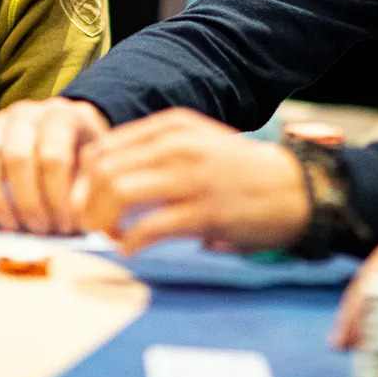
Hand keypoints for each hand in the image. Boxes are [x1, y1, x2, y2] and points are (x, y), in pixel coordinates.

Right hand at [0, 97, 109, 232]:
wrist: (68, 128)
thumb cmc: (83, 151)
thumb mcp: (97, 162)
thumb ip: (89, 187)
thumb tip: (75, 216)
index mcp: (60, 115)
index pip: (53, 157)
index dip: (58, 198)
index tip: (66, 226)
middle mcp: (25, 114)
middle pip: (16, 158)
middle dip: (28, 203)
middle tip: (41, 231)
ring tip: (14, 230)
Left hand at [79, 108, 309, 255]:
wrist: (293, 187)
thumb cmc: (238, 170)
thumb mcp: (195, 143)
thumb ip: (153, 152)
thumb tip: (99, 175)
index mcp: (171, 126)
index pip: (103, 146)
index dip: (83, 179)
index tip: (86, 201)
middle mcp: (177, 146)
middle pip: (103, 170)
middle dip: (86, 203)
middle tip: (90, 224)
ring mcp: (190, 178)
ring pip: (118, 193)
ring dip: (102, 222)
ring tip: (109, 236)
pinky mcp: (203, 213)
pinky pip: (149, 228)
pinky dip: (130, 243)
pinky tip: (131, 250)